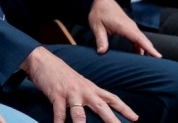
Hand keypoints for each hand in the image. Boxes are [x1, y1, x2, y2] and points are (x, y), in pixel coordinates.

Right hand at [21, 47, 137, 122]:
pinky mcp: (56, 95)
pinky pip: (58, 111)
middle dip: (111, 119)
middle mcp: (83, 90)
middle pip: (101, 106)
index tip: (135, 118)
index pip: (111, 98)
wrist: (42, 60)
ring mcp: (69, 93)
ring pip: (79, 112)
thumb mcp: (78, 81)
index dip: (124, 108)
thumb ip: (88, 92)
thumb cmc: (60, 72)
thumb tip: (97, 105)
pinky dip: (59, 121)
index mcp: (90, 87)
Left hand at [87, 0, 160, 56]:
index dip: (148, 48)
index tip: (158, 56)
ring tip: (149, 63)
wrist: (101, 1)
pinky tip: (139, 54)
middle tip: (157, 65)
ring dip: (145, 49)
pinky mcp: (129, 28)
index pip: (139, 39)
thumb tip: (101, 52)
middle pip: (143, 40)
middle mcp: (131, 26)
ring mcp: (131, 26)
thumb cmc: (99, 13)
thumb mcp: (97, 26)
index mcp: (124, 26)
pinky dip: (140, 46)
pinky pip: (137, 38)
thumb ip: (100, 39)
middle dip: (151, 51)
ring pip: (141, 39)